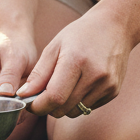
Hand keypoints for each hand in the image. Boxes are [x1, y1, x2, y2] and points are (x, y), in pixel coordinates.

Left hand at [18, 10, 132, 117]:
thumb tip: (23, 95)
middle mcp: (95, 75)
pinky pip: (88, 108)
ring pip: (75, 112)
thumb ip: (39, 73)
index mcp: (76, 61)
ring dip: (63, 106)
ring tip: (61, 87)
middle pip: (64, 108)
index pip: (54, 97)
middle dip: (48, 107)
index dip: (38, 105)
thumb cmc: (80, 35)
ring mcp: (107, 85)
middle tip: (42, 95)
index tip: (29, 104)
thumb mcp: (54, 47)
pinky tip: (78, 85)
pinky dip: (77, 102)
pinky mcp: (114, 91)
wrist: (115, 27)